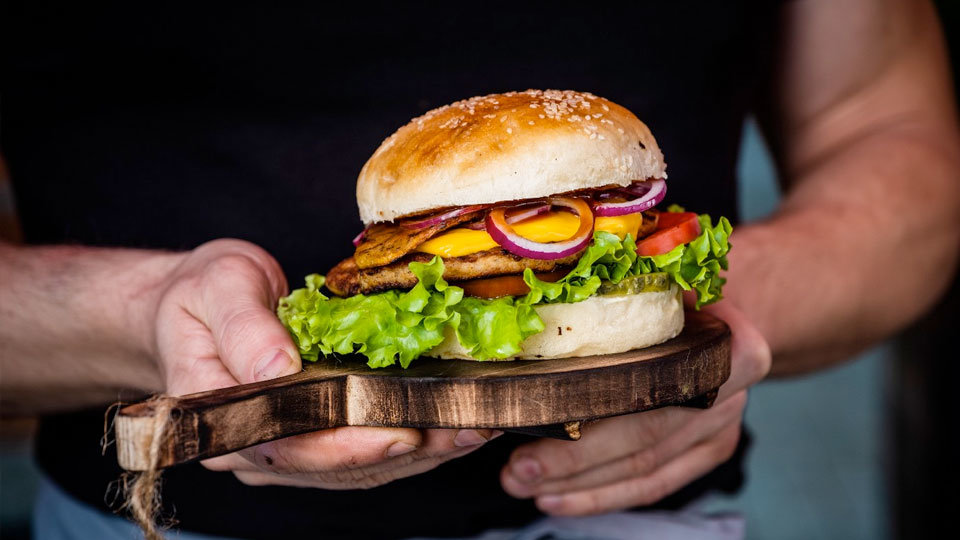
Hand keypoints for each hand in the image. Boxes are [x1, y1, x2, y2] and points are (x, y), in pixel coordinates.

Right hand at [147, 239, 495, 488]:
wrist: (191, 307)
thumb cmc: (199, 297)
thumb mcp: (214, 290)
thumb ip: (244, 329)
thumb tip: (278, 369)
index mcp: (225, 419)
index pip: (293, 447)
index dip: (351, 445)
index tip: (404, 433)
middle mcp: (257, 447)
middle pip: (338, 466)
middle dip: (407, 451)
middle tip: (465, 429)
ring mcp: (287, 449)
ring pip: (360, 467)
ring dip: (421, 452)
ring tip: (473, 428)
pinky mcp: (313, 437)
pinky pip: (365, 450)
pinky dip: (411, 440)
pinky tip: (449, 425)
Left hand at [500, 298, 769, 514]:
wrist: (730, 313)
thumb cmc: (685, 292)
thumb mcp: (667, 275)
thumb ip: (632, 283)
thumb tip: (561, 279)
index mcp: (727, 346)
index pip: (650, 385)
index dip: (592, 408)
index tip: (538, 416)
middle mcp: (729, 393)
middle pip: (642, 437)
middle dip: (573, 460)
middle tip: (518, 469)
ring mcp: (720, 428)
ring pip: (643, 470)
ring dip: (579, 485)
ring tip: (524, 484)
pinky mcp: (709, 453)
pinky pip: (652, 485)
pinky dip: (603, 495)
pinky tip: (559, 497)